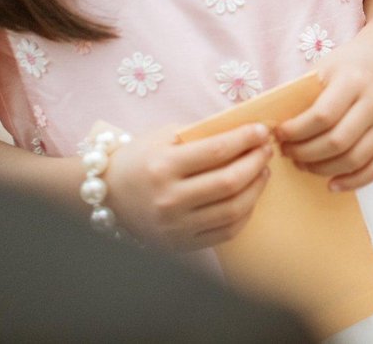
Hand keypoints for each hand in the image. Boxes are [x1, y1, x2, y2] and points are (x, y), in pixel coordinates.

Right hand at [103, 122, 273, 249]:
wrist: (106, 195)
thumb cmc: (140, 158)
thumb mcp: (164, 136)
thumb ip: (203, 133)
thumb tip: (246, 128)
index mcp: (163, 167)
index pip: (217, 151)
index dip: (246, 139)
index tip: (262, 131)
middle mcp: (169, 199)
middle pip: (229, 182)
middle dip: (256, 162)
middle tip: (266, 149)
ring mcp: (175, 226)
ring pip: (232, 210)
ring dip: (257, 188)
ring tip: (263, 171)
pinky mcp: (180, 244)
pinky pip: (225, 232)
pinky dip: (245, 214)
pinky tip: (249, 197)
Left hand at [277, 39, 372, 191]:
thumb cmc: (346, 67)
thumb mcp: (323, 69)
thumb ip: (302, 96)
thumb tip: (270, 127)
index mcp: (354, 81)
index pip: (322, 116)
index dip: (296, 131)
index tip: (279, 134)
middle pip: (337, 141)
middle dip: (305, 153)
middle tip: (287, 152)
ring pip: (354, 159)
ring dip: (323, 169)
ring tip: (304, 164)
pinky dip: (352, 182)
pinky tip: (331, 184)